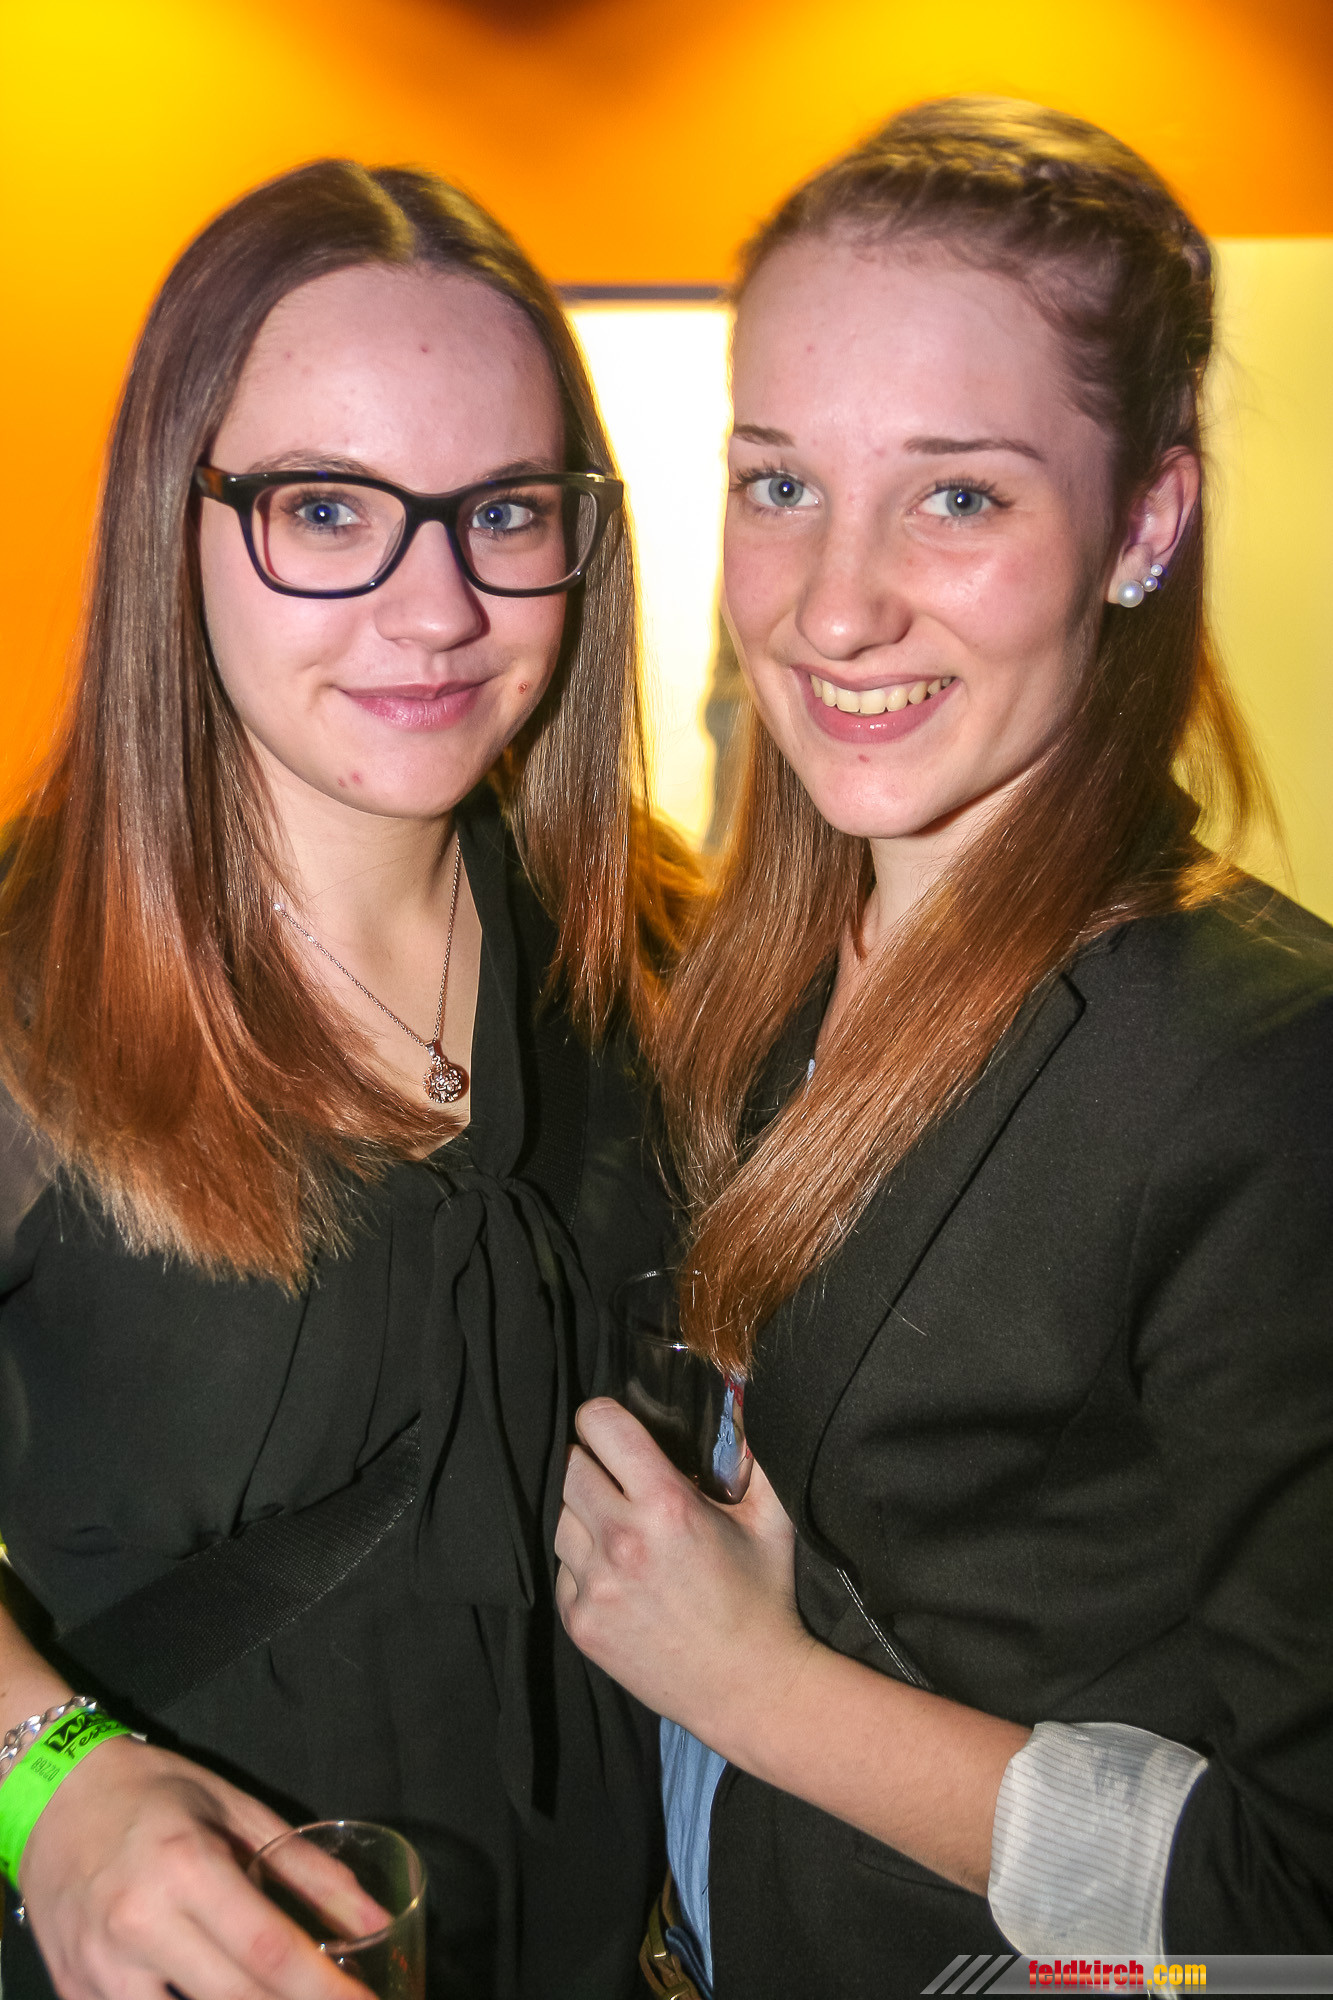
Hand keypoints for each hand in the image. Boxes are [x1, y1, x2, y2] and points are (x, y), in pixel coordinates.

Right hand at [20, 1734, 376, 1999]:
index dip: (326, 1991)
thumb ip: (308, 1871)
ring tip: (274, 1999)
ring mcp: (100, 1969)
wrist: (54, 1796)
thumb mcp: (236, 1811)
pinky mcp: (74, 1993)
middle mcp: (140, 1925)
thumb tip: (376, 1919)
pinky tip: (208, 1995)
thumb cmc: (155, 1794)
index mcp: (188, 1868)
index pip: (269, 1950)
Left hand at [554, 1397, 812, 1757]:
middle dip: (591, 1463)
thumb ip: (753, 1453)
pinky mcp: (580, 1622)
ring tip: (619, 1527)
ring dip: (582, 1513)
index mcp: (666, 1504)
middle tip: (616, 1476)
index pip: (600, 1426)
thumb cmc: (763, 1598)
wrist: (749, 1688)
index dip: (603, 1417)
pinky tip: (617, 1574)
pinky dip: (580, 1564)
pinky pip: (561, 1569)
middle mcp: (621, 1541)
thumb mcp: (770, 1518)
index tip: (614, 1427)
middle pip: (569, 1466)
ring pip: (559, 1517)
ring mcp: (594, 1585)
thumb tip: (740, 1400)